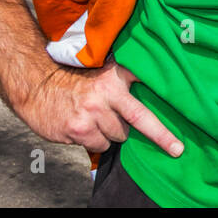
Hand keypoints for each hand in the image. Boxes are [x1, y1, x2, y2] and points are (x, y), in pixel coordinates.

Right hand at [17, 56, 183, 157]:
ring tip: (95, 119)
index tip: (180, 140)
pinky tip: (82, 127)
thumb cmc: (74, 80)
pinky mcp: (78, 130)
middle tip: (171, 146)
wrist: (37, 84)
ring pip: (117, 137)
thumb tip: (149, 97)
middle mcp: (106, 94)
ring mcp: (92, 114)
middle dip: (155, 135)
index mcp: (116, 76)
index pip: (148, 89)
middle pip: (140, 121)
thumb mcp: (102, 71)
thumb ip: (124, 81)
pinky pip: (99, 146)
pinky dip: (94, 141)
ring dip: (110, 133)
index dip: (165, 114)